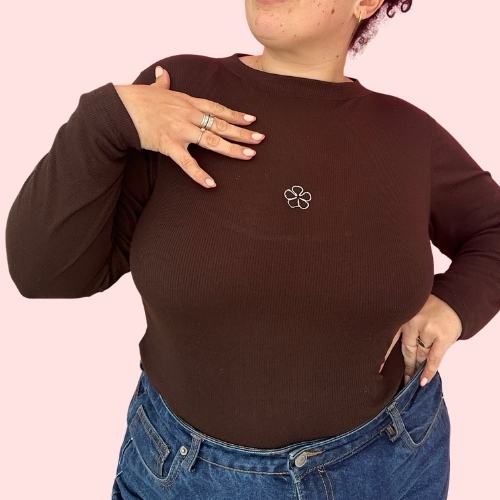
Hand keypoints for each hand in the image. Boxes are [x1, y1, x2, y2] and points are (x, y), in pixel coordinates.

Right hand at [114, 65, 265, 188]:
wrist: (120, 108)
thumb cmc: (138, 99)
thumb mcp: (155, 88)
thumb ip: (163, 82)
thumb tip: (162, 72)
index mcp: (188, 102)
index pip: (218, 108)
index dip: (236, 114)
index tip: (252, 119)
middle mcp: (189, 115)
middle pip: (221, 124)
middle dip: (242, 133)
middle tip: (260, 139)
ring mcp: (181, 130)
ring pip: (212, 140)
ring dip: (232, 149)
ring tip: (249, 155)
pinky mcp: (169, 145)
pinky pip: (187, 163)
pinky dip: (199, 174)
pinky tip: (211, 184)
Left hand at [378, 293, 461, 386]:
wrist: (454, 301)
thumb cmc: (430, 308)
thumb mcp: (412, 311)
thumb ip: (403, 326)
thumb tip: (395, 348)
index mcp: (403, 316)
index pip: (391, 338)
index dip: (384, 354)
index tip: (378, 369)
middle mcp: (413, 323)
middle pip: (407, 349)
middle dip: (405, 365)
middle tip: (402, 379)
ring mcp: (428, 330)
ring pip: (420, 355)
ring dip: (416, 368)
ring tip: (411, 380)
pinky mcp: (442, 337)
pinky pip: (434, 358)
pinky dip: (429, 370)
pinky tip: (423, 381)